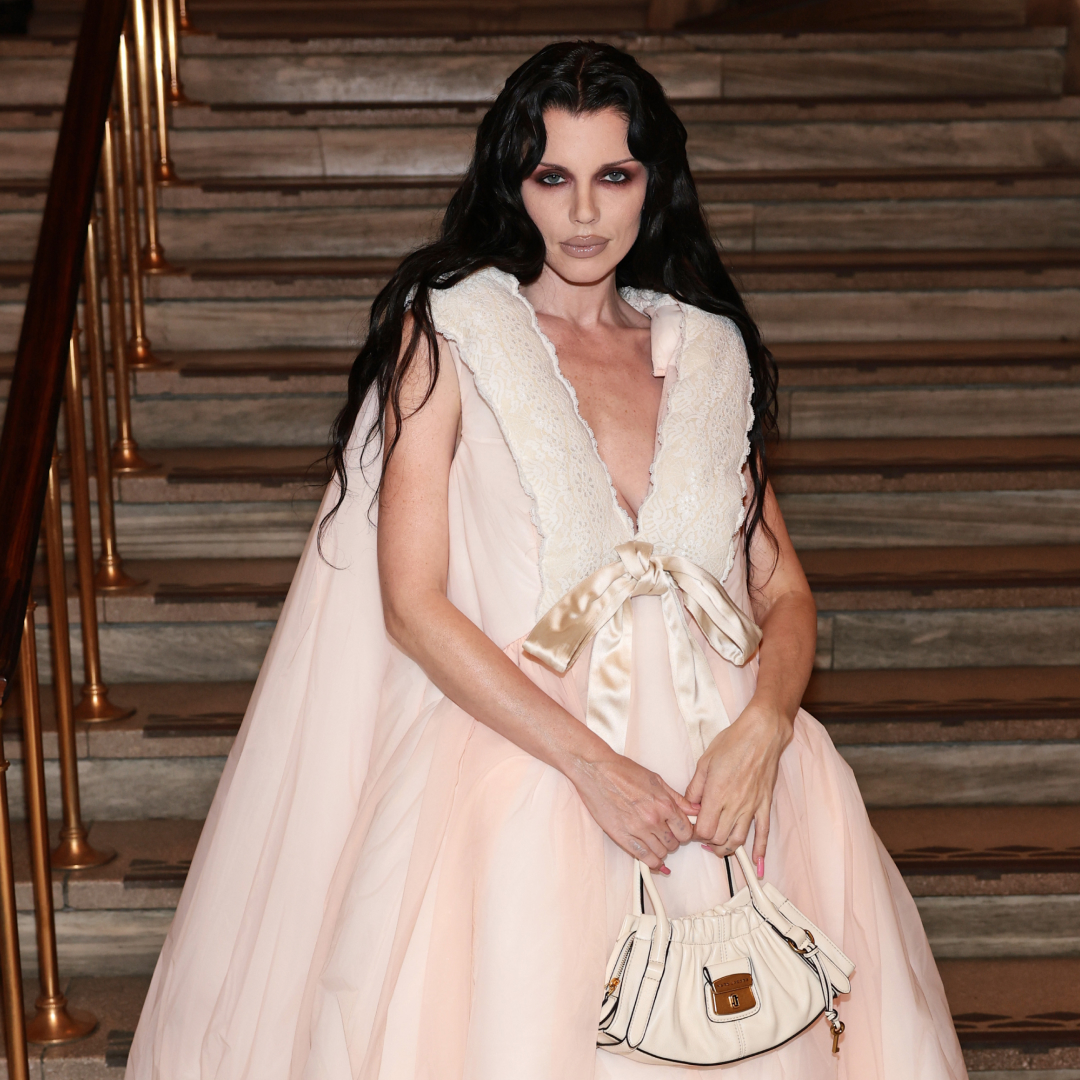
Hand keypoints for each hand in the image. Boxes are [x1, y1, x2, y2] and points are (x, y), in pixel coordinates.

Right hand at [571, 755, 696, 873]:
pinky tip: (654, 861)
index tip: (680, 831)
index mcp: (664, 804)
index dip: (685, 832)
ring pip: (660, 852)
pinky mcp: (621, 836)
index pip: (686, 831)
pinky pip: (643, 857)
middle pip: (674, 843)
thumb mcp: (656, 779)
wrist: (596, 770)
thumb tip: (695, 810)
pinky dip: (651, 862)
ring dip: (661, 850)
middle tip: (666, 834)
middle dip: (673, 840)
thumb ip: (677, 798)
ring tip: (656, 842)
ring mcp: (637, 830)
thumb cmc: (622, 771)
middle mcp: (653, 819)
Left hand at [686, 698, 792, 871]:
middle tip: (702, 836)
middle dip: (707, 842)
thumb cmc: (732, 743)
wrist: (762, 734)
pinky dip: (759, 850)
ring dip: (726, 849)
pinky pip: (763, 833)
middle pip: (718, 838)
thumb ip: (695, 788)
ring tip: (718, 848)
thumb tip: (690, 806)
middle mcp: (734, 805)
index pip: (703, 830)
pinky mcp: (764, 805)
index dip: (694, 834)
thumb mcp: (704, 762)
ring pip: (738, 840)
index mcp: (716, 795)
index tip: (691, 829)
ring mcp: (751, 807)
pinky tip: (757, 863)